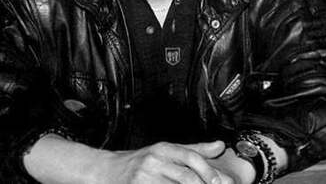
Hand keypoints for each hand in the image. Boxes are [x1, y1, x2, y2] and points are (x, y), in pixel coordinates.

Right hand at [96, 140, 234, 183]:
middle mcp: (154, 161)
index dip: (207, 170)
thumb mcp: (167, 151)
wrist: (105, 171)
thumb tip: (220, 145)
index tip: (219, 182)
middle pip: (185, 176)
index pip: (191, 157)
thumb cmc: (140, 162)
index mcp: (164, 149)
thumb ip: (195, 150)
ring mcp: (144, 178)